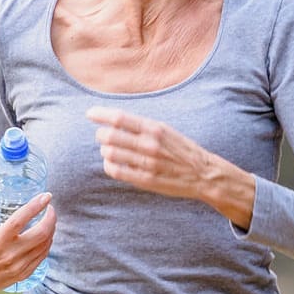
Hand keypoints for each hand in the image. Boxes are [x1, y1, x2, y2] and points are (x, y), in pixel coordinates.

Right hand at [0, 183, 56, 293]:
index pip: (21, 219)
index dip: (36, 206)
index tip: (46, 196)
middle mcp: (9, 255)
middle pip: (41, 234)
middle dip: (51, 218)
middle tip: (50, 208)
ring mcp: (18, 267)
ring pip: (44, 246)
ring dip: (51, 231)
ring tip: (49, 220)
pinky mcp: (22, 275)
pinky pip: (41, 258)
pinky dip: (46, 245)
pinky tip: (45, 237)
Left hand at [85, 107, 255, 226]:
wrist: (203, 174)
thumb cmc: (181, 150)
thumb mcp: (166, 130)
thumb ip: (142, 125)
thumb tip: (114, 119)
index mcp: (155, 128)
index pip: (120, 118)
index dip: (101, 114)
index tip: (90, 113)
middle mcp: (150, 144)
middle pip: (110, 136)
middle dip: (100, 134)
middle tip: (101, 135)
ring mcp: (147, 163)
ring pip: (110, 153)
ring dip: (104, 150)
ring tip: (108, 150)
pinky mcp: (145, 179)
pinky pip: (116, 171)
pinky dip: (108, 165)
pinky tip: (111, 163)